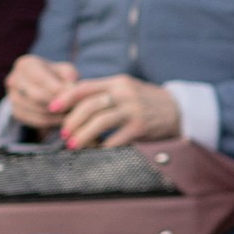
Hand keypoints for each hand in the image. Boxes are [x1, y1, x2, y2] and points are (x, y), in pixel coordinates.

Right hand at [5, 56, 80, 129]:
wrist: (42, 86)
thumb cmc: (57, 75)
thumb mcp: (65, 70)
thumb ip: (69, 76)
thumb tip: (71, 88)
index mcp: (26, 64)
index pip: (40, 79)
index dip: (58, 89)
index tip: (75, 95)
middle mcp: (14, 79)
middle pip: (36, 96)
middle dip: (57, 103)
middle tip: (75, 107)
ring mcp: (12, 97)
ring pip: (35, 110)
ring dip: (55, 114)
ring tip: (72, 114)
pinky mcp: (16, 112)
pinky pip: (34, 120)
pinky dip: (50, 122)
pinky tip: (63, 119)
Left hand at [52, 75, 181, 148]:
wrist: (181, 110)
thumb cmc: (147, 102)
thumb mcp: (128, 89)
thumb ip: (104, 92)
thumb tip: (70, 102)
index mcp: (119, 82)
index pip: (85, 87)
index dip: (65, 98)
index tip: (52, 108)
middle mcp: (125, 94)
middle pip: (89, 106)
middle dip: (71, 121)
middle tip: (63, 133)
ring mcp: (133, 111)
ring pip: (99, 123)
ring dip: (82, 136)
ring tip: (73, 145)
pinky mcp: (140, 128)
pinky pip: (114, 139)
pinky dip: (102, 147)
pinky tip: (97, 151)